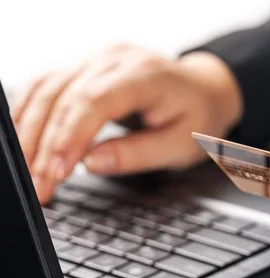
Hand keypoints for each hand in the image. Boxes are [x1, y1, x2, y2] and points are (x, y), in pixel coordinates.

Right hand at [10, 44, 242, 203]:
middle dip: (45, 145)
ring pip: (47, 89)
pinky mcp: (85, 69)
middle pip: (64, 96)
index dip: (70, 137)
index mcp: (145, 75)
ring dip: (30, 132)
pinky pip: (47, 86)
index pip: (95, 100)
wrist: (204, 90)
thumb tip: (91, 164)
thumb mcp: (181, 145)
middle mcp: (115, 60)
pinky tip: (25, 141)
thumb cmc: (197, 118)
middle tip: (39, 186)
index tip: (57, 171)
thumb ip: (138, 154)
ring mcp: (97, 60)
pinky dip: (31, 114)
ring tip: (28, 171)